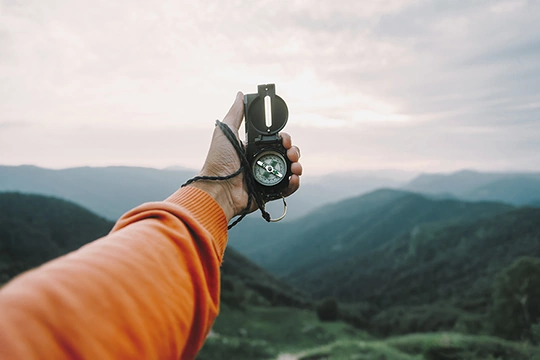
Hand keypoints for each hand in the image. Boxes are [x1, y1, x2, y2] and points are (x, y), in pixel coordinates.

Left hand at [189, 92, 301, 221]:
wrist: (218, 188)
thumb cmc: (218, 161)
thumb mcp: (226, 131)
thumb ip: (235, 113)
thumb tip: (240, 94)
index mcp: (253, 149)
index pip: (275, 141)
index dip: (284, 138)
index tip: (283, 137)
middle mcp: (261, 163)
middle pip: (286, 155)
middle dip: (293, 151)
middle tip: (290, 152)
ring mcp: (266, 179)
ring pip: (289, 170)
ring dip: (297, 166)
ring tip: (295, 166)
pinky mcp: (268, 193)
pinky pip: (287, 189)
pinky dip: (294, 183)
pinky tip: (294, 178)